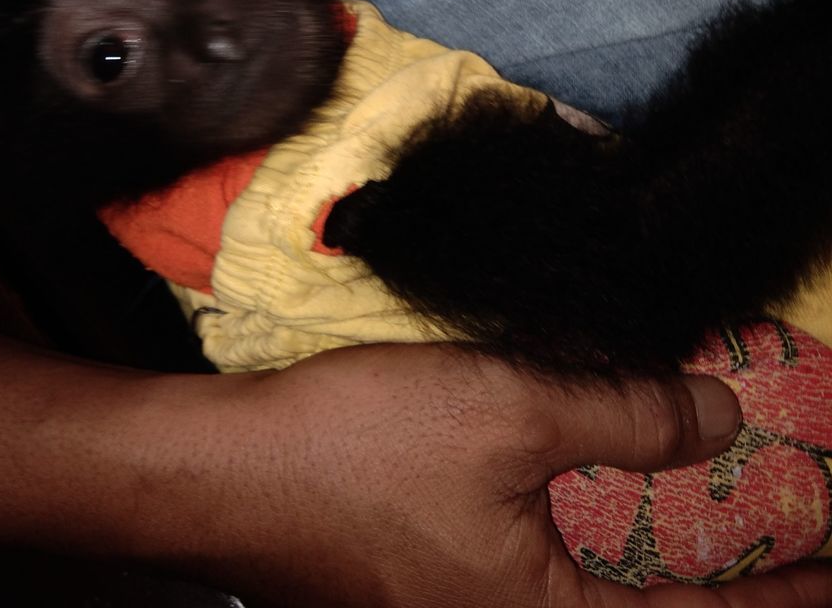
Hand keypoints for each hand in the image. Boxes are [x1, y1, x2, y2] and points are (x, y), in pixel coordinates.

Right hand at [0, 290, 828, 607]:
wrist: (226, 471)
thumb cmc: (358, 448)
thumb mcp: (508, 411)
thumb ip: (627, 412)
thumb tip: (723, 415)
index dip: (784, 595)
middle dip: (731, 579)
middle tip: (796, 550)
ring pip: (603, 596)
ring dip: (666, 565)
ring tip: (730, 537)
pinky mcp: (439, 590)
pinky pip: (556, 578)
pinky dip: (606, 549)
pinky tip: (612, 508)